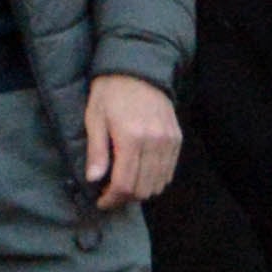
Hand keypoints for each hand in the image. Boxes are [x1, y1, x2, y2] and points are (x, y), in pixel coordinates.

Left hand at [82, 73, 181, 212]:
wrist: (139, 69)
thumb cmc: (110, 92)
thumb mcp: (95, 118)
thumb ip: (96, 151)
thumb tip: (94, 179)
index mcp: (131, 138)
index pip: (125, 183)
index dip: (112, 199)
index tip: (101, 201)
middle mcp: (154, 142)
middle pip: (143, 189)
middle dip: (125, 198)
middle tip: (110, 195)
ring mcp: (169, 141)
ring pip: (158, 184)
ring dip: (140, 191)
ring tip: (125, 185)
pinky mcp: (177, 139)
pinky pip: (168, 172)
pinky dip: (155, 180)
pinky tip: (140, 174)